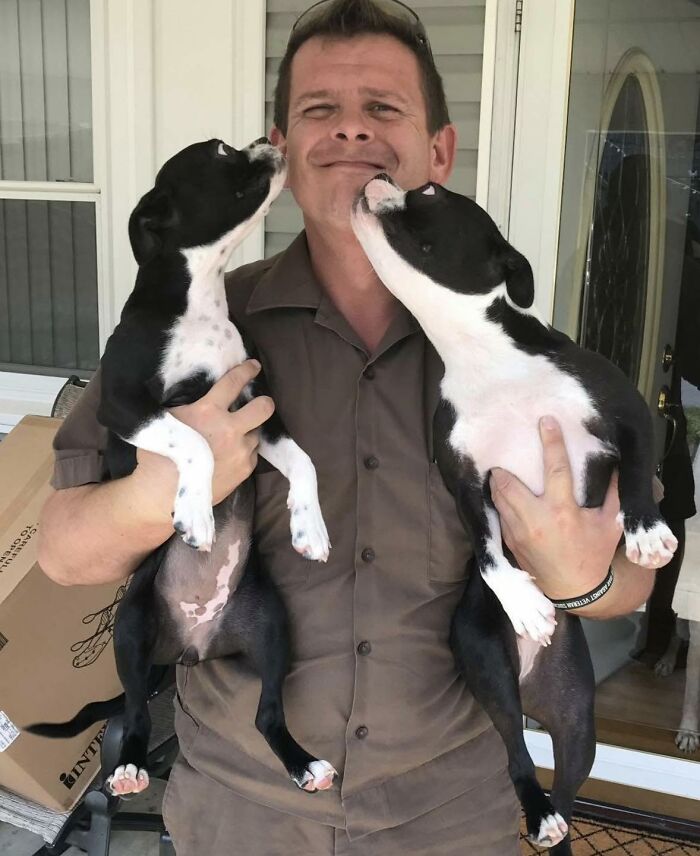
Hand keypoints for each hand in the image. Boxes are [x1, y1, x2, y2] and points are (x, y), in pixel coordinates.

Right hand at [135, 360, 274, 514]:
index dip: (247, 371)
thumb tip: (204, 392)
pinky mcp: (244, 470)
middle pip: (263, 407)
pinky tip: (231, 454)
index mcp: (208, 411)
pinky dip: (245, 450)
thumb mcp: (169, 419)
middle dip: (264, 402)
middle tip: (260, 402)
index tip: (254, 366)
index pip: (234, 382)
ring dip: (249, 430)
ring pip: (257, 432)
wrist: (161, 494)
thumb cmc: (159, 454)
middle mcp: (230, 429)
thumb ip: (191, 404)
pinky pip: (252, 454)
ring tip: (235, 435)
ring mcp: (240, 451)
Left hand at [489, 415, 622, 600]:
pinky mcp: (509, 541)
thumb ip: (614, 494)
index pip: (555, 468)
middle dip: (504, 467)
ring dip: (497, 483)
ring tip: (497, 470)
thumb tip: (618, 466)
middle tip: (504, 453)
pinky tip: (498, 494)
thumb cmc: (593, 553)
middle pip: (509, 483)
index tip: (545, 421)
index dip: (551, 442)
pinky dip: (496, 502)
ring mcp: (518, 531)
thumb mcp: (609, 524)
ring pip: (498, 498)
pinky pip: (498, 515)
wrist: (575, 590)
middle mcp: (536, 519)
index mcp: (563, 511)